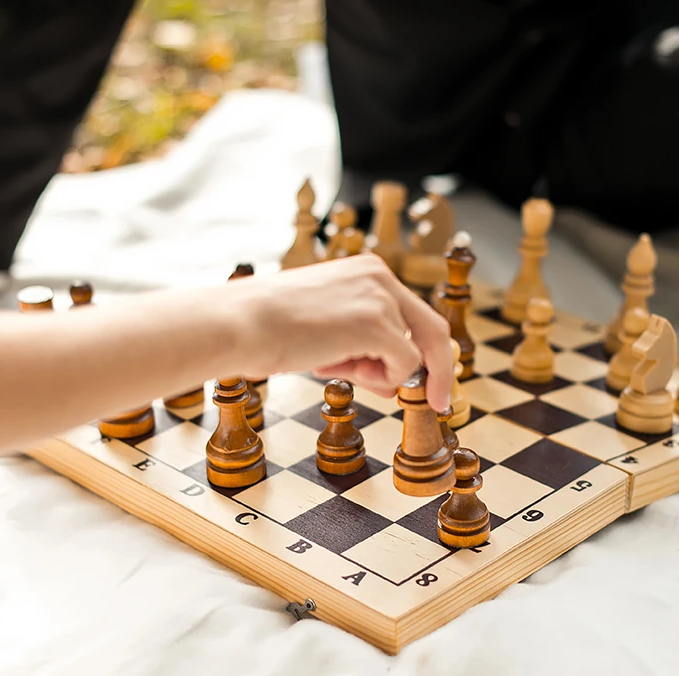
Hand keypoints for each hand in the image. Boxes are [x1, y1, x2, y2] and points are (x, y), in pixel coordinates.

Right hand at [228, 255, 454, 411]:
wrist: (240, 323)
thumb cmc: (269, 328)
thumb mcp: (326, 327)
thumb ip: (363, 344)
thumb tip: (394, 379)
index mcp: (367, 272)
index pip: (413, 314)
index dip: (424, 349)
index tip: (428, 379)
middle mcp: (380, 277)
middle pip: (433, 329)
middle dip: (438, 370)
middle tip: (438, 401)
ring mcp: (381, 298)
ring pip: (414, 354)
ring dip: (379, 375)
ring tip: (333, 364)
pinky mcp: (376, 324)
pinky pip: (404, 366)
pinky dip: (381, 379)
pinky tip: (338, 366)